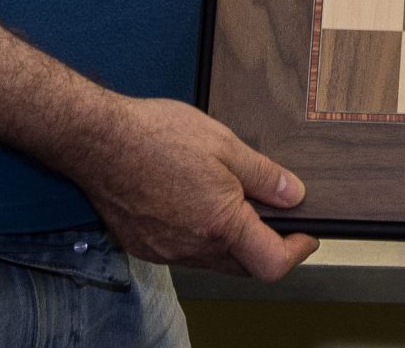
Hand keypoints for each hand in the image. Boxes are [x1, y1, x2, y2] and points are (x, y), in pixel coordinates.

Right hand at [65, 96, 317, 279]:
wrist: (97, 140)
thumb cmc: (157, 136)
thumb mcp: (224, 144)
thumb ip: (263, 175)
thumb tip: (294, 196)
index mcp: (220, 225)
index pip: (271, 265)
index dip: (296, 252)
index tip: (306, 235)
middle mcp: (192, 248)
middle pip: (243, 267)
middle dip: (266, 247)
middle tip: (275, 216)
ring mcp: (165, 251)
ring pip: (212, 260)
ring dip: (230, 241)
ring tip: (231, 201)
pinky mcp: (143, 246)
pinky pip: (183, 253)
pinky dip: (199, 237)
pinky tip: (195, 205)